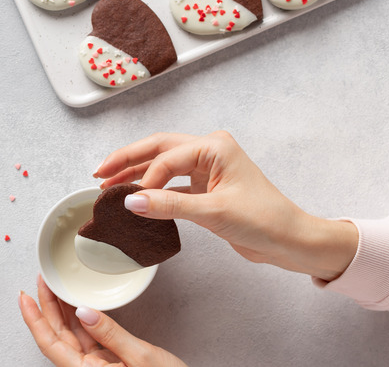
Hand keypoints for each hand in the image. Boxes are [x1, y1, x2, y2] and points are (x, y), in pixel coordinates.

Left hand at [19, 275, 186, 366]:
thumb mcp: (140, 357)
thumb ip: (110, 333)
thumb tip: (84, 311)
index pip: (50, 344)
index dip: (34, 319)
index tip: (24, 297)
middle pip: (58, 337)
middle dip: (47, 307)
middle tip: (42, 280)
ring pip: (72, 336)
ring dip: (63, 311)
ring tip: (57, 286)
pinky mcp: (109, 364)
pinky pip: (88, 339)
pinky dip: (82, 319)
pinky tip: (78, 304)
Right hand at [94, 131, 357, 281]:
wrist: (290, 241)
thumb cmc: (264, 220)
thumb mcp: (214, 212)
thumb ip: (170, 205)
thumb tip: (131, 200)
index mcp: (214, 147)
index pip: (166, 158)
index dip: (145, 179)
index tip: (128, 200)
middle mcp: (208, 151)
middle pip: (157, 149)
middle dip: (126, 160)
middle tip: (97, 173)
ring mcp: (207, 168)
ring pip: (161, 164)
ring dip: (136, 173)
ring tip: (107, 184)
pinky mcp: (205, 187)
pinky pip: (171, 183)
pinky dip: (152, 189)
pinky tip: (135, 196)